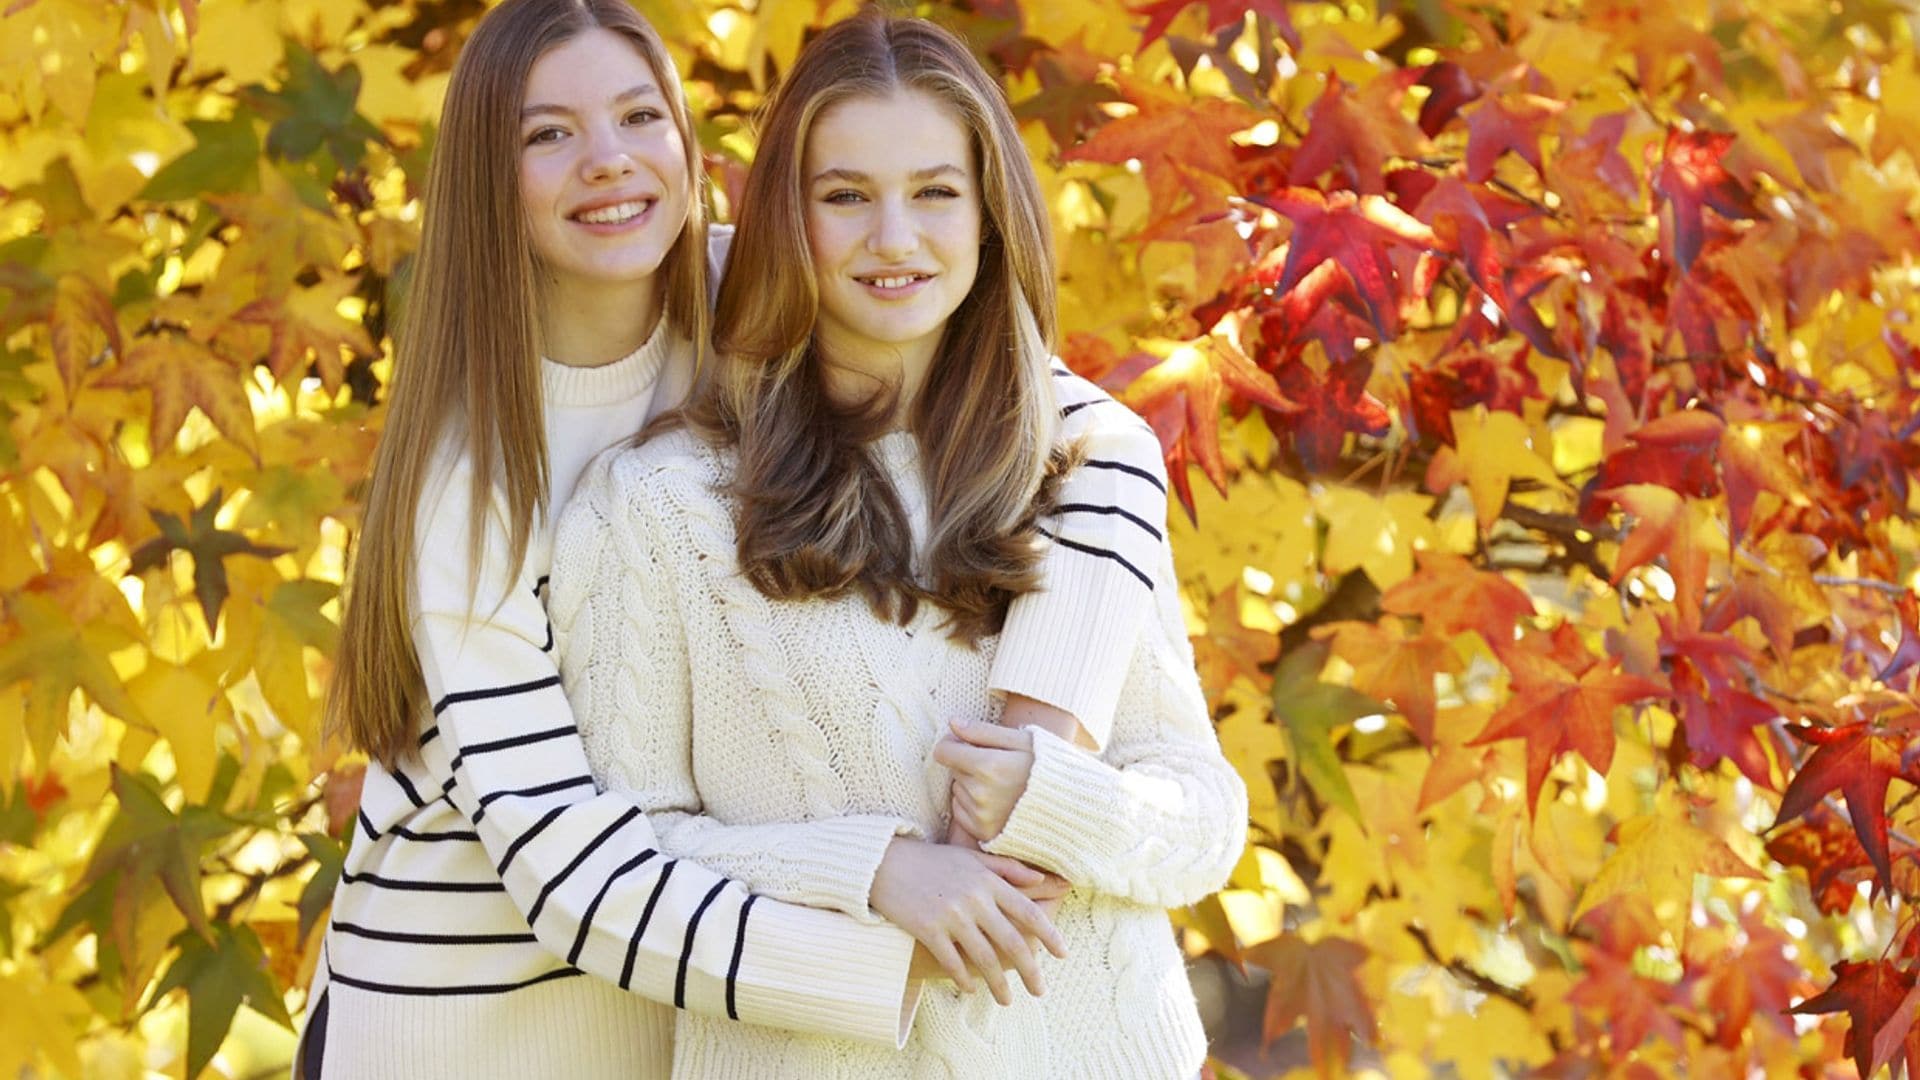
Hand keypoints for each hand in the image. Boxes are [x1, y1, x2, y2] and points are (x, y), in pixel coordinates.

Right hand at [869, 837, 1066, 1004]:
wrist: (886, 864)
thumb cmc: (934, 861)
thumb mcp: (972, 857)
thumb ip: (1008, 868)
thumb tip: (1041, 879)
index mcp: (988, 881)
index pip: (1028, 911)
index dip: (1049, 934)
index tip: (1063, 953)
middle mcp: (974, 899)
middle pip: (1011, 941)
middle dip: (1030, 970)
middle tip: (1040, 991)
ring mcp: (951, 915)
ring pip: (984, 958)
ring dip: (998, 983)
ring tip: (1007, 1000)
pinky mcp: (928, 929)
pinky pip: (952, 962)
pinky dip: (964, 979)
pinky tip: (971, 989)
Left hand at [934, 719, 1035, 841]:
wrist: (1069, 807)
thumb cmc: (1046, 767)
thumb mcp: (1020, 740)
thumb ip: (982, 731)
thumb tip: (952, 723)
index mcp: (988, 766)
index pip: (943, 752)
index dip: (952, 743)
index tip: (965, 743)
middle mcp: (980, 793)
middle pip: (953, 770)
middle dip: (967, 764)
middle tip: (996, 766)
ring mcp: (981, 816)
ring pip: (957, 790)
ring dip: (971, 785)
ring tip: (1000, 786)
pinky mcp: (982, 832)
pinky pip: (961, 812)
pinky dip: (972, 805)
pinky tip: (997, 802)